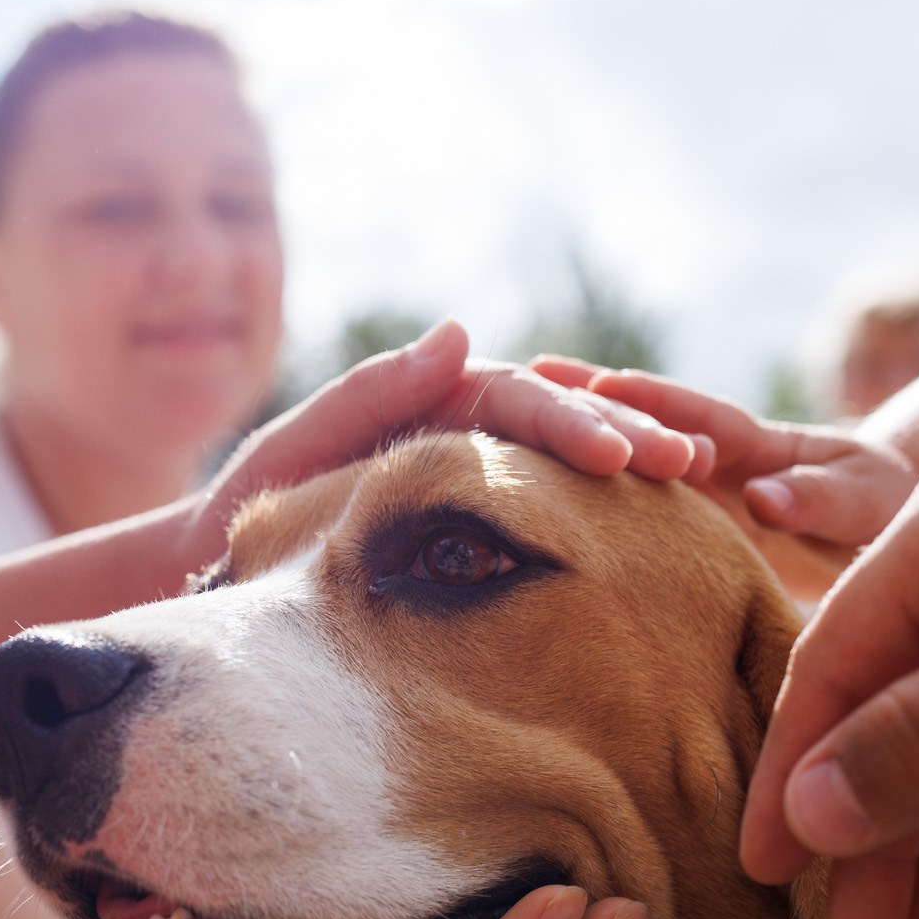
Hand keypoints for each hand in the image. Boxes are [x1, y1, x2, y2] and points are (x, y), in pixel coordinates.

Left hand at [208, 323, 704, 532]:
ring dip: (634, 471)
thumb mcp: (291, 454)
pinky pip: (558, 519)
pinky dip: (612, 520)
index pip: (513, 404)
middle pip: (558, 426)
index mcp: (426, 409)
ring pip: (569, 469)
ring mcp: (476, 484)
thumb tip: (460, 333)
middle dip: (627, 437)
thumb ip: (365, 397)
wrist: (216, 584)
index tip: (622, 456)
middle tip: (691, 463)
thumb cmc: (242, 522)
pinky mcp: (483, 536)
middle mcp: (460, 434)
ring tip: (702, 480)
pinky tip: (665, 531)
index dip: (572, 425)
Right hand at [529, 357, 913, 596]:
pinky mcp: (688, 540)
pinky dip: (583, 504)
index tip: (600, 387)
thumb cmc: (887, 516)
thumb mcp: (870, 502)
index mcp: (761, 444)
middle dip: (589, 402)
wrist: (886, 544)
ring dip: (573, 445)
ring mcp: (698, 498)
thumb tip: (761, 498)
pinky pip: (630, 520)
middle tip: (524, 379)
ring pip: (626, 467)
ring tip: (500, 429)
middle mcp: (717, 460)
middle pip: (646, 425)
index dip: (653, 401)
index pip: (700, 415)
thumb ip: (821, 497)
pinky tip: (526, 505)